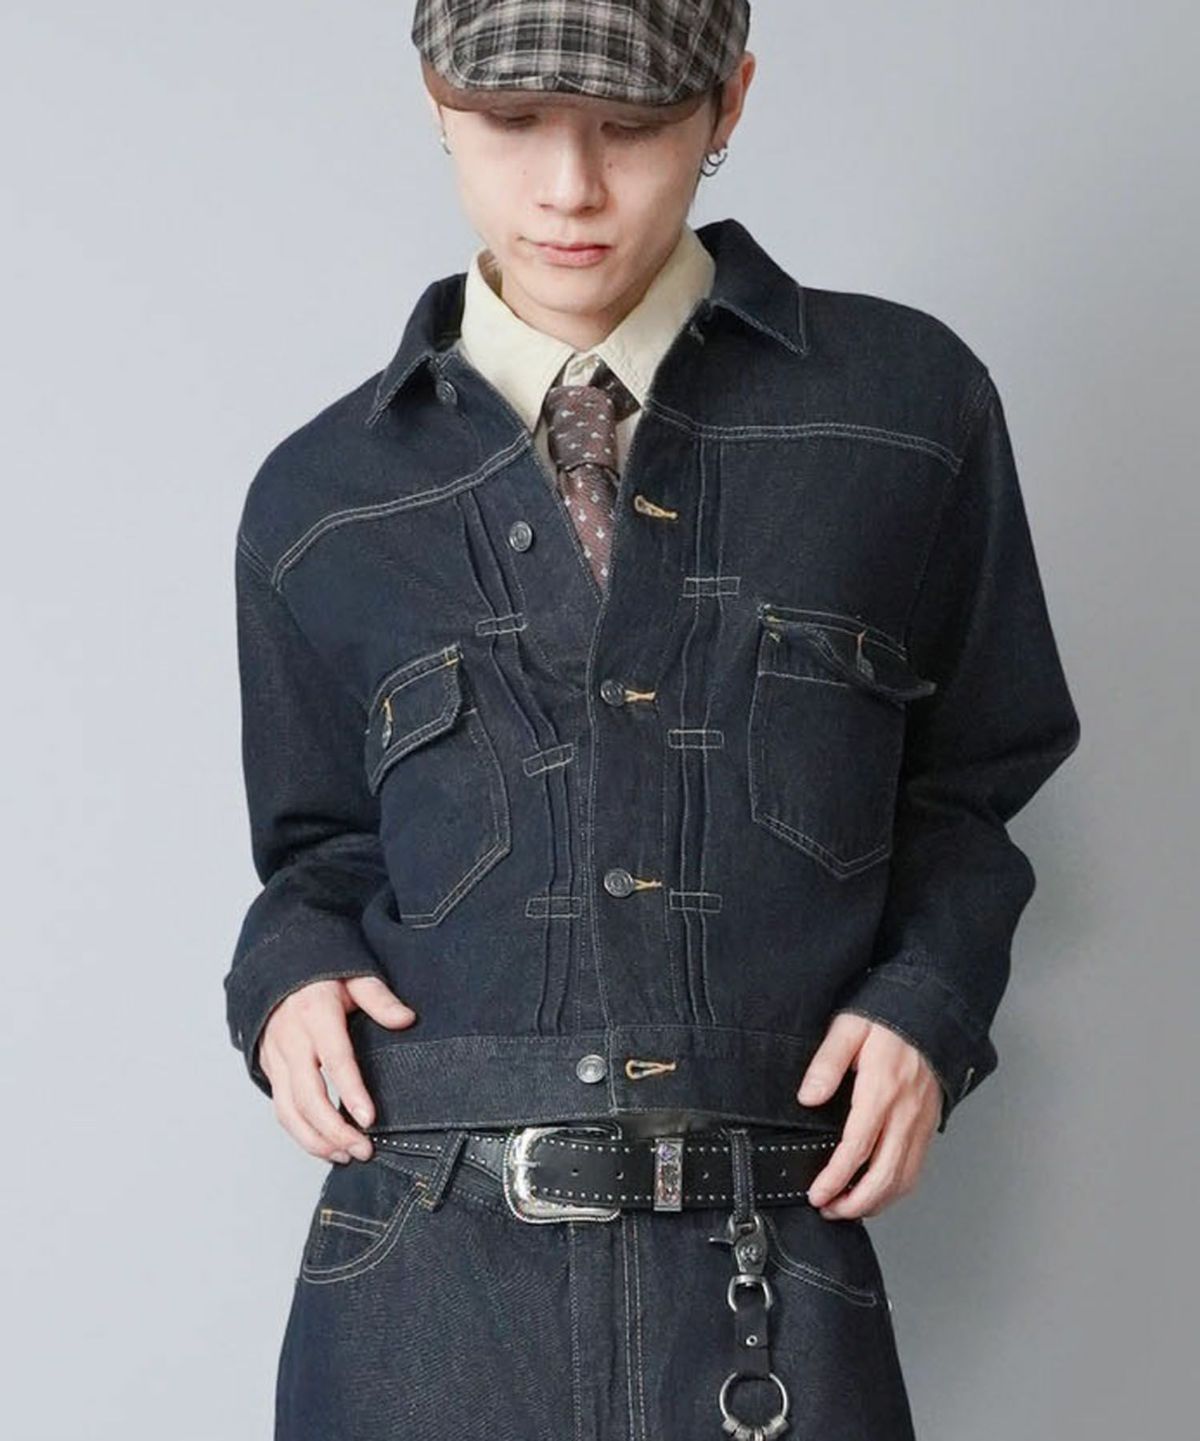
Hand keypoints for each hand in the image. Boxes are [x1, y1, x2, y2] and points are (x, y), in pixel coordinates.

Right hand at [258, 975, 416, 1163]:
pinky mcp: (268, 1067)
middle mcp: (290, 1039)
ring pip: (288, 1110)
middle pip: (307, 1095)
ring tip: (346, 1155)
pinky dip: (300, 1133)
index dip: (351, 1092)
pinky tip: (324, 1146)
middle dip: (334, 1130)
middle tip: (363, 1149)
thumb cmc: (322, 972)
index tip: (369, 1119)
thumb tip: (406, 1019)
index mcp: (315, 1014)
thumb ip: (380, 998)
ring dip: (315, 1139)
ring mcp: (275, 1055)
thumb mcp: (355, 974)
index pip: (335, 1059)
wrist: (278, 965)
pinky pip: (280, 1107)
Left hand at [795, 1012, 941, 1219]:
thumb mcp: (849, 1029)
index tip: (816, 1194)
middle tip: (828, 1209)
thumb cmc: (887, 1018)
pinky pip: (916, 1169)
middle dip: (854, 1203)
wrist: (931, 1012)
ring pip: (903, 1180)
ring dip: (876, 1203)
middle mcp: (905, 1113)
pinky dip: (896, 1190)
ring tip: (847, 1207)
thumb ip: (827, 1064)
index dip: (835, 1179)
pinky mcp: (929, 1126)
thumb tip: (807, 1096)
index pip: (857, 1148)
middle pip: (884, 1176)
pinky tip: (878, 1192)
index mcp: (882, 1091)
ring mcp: (921, 1122)